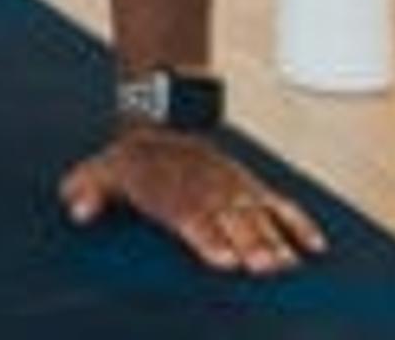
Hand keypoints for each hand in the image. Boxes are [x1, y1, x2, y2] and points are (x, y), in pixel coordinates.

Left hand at [59, 126, 327, 275]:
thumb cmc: (133, 165)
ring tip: (291, 265)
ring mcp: (235, 190)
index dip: (208, 240)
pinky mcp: (254, 188)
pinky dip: (301, 223)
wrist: (162, 125)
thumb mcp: (102, 171)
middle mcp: (209, 193)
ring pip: (260, 216)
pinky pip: (283, 205)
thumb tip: (77, 208)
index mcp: (173, 194)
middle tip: (266, 268)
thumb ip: (88, 189)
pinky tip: (317, 247)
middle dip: (250, 246)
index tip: (224, 261)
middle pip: (233, 223)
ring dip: (276, 240)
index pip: (193, 219)